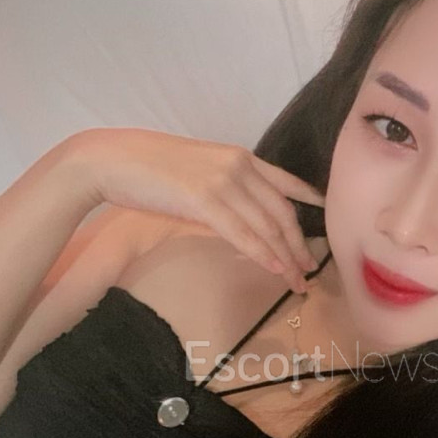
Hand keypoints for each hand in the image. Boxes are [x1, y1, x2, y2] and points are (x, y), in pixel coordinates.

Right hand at [70, 126, 324, 291]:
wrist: (112, 159)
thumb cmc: (146, 167)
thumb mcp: (196, 171)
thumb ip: (223, 191)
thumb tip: (238, 218)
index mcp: (239, 156)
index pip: (285, 181)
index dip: (309, 201)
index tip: (325, 216)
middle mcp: (239, 166)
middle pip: (281, 211)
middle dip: (298, 244)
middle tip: (309, 269)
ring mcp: (223, 183)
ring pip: (266, 227)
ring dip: (285, 258)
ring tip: (297, 281)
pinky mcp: (205, 202)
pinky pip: (243, 235)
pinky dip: (263, 255)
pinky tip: (276, 270)